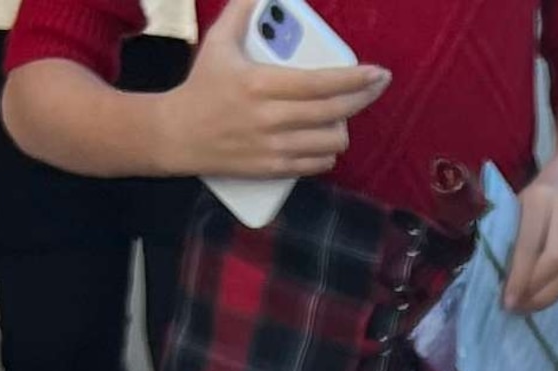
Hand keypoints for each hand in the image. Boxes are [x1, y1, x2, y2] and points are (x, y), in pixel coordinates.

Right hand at [157, 0, 388, 181]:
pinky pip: (319, 163)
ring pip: (332, 141)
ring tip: (339, 112)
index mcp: (261, 84)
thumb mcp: (219, 43)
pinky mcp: (275, 169)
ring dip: (343, 125)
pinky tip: (324, 136)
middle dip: (363, 97)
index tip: (377, 73)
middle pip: (335, 112)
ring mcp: (275, 147)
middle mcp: (271, 118)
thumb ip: (241, 13)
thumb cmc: (203, 86)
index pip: (320, 83)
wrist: (180, 134)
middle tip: (376, 86)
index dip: (354, 79)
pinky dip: (328, 150)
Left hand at [505, 164, 557, 311]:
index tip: (508, 301)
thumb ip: (511, 237)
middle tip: (519, 307)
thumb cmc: (536, 199)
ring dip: (549, 296)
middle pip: (557, 262)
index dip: (520, 277)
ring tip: (530, 306)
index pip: (531, 245)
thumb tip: (500, 279)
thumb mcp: (517, 206)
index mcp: (541, 199)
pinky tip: (545, 296)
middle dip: (537, 290)